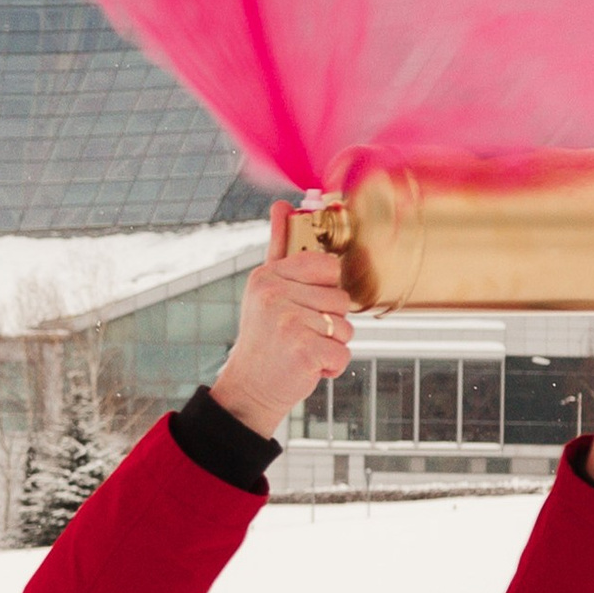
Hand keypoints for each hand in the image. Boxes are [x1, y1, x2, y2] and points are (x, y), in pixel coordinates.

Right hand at [208, 202, 356, 437]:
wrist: (248, 389)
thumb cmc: (265, 338)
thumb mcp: (266, 290)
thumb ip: (280, 247)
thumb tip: (283, 204)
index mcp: (268, 275)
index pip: (327, 266)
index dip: (324, 289)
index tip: (304, 304)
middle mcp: (274, 294)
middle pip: (340, 299)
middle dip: (329, 322)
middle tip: (299, 333)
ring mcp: (288, 322)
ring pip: (345, 327)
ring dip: (331, 345)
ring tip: (303, 350)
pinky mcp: (304, 351)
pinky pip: (343, 353)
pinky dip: (332, 367)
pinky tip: (308, 368)